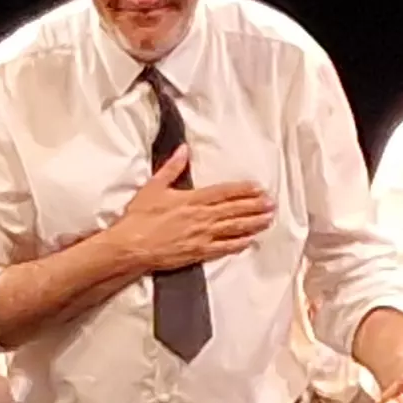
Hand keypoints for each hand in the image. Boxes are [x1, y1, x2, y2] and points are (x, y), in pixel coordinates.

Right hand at [105, 148, 272, 272]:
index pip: (223, 192)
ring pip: (233, 228)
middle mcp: (201, 217)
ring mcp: (202, 236)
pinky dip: (238, 244)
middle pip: (233, 209)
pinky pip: (223, 248)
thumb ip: (172, 168)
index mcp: (191, 199)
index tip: (258, 188)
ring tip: (268, 219)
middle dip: (254, 206)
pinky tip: (250, 241)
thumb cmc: (139, 217)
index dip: (242, 190)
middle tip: (271, 203)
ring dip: (252, 223)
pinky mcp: (198, 253)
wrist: (131, 245)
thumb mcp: (153, 186)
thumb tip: (184, 149)